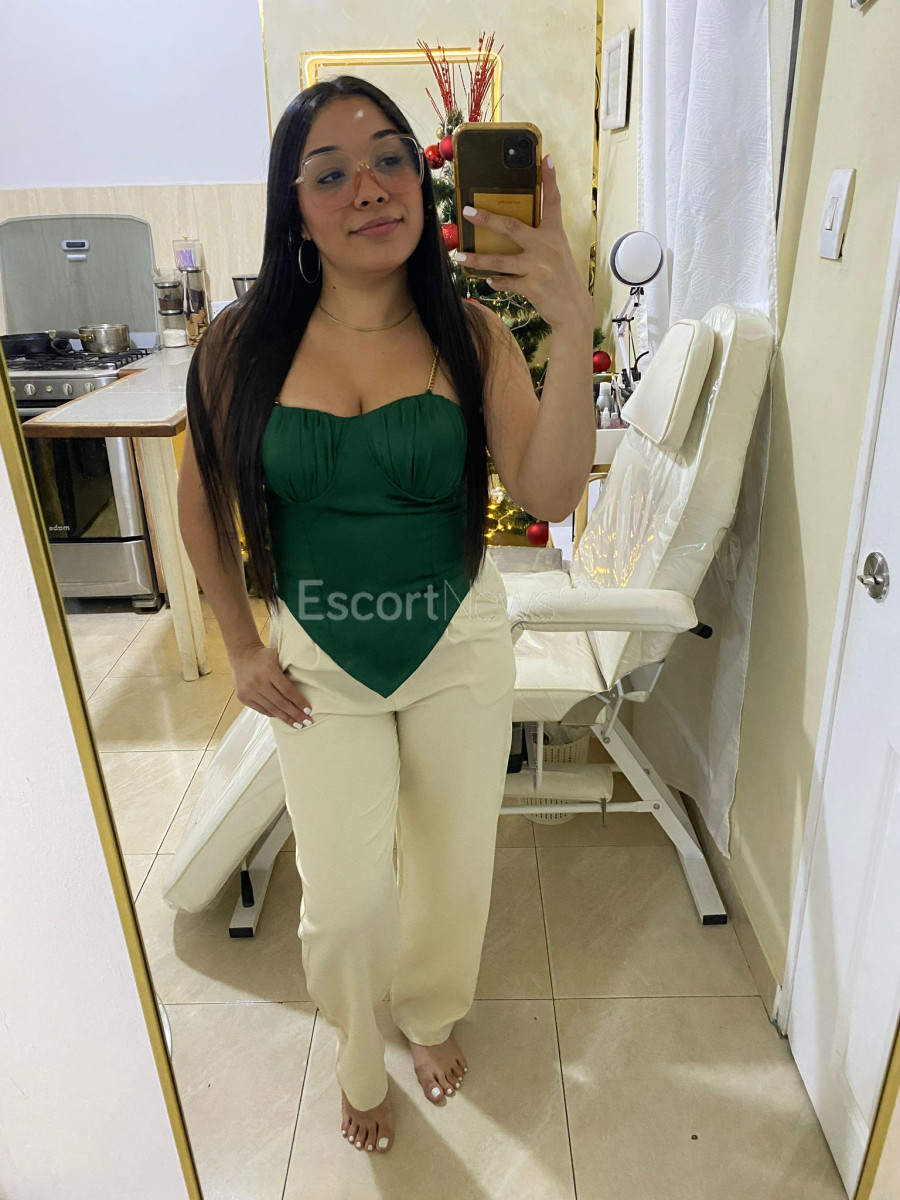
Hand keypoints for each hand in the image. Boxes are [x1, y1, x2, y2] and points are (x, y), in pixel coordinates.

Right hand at [230, 641, 314, 729]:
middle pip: (281, 703)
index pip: (288, 690)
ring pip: (271, 708)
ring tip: (297, 725)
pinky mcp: (243, 697)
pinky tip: (282, 718)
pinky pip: (261, 709)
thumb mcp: (277, 657)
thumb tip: (303, 689)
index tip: (309, 711)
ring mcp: (249, 691)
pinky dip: (272, 714)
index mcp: (269, 670)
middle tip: (307, 722)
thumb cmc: (264, 656)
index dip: (299, 702)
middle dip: (295, 714)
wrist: (242, 654)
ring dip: (285, 718)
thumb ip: (287, 670)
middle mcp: (258, 682)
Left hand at [455, 155, 593, 329]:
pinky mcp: (531, 286)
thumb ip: (540, 240)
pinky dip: (496, 281)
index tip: (545, 158)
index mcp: (555, 234)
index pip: (552, 202)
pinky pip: (505, 281)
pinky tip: (489, 280)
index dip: (549, 180)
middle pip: (511, 227)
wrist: (574, 310)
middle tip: (467, 211)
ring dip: (477, 259)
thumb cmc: (563, 279)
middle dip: (487, 219)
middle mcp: (546, 246)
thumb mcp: (557, 254)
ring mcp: (538, 267)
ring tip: (459, 257)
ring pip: (499, 260)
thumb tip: (512, 232)